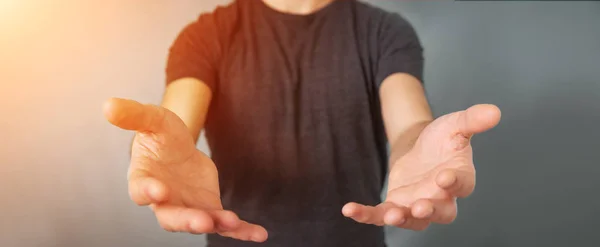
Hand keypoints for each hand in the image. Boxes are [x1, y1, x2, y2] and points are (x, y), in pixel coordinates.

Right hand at [103, 98, 267, 241]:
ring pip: (199, 222)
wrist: (179, 146)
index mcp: (144, 180)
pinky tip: (259, 234)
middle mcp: (164, 201)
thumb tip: (108, 105)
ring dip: (215, 224)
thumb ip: (134, 115)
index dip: (148, 192)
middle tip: (202, 221)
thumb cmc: (161, 135)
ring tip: (233, 222)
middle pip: (171, 217)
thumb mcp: (153, 119)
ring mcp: (188, 208)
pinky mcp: (209, 209)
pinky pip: (225, 225)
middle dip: (186, 221)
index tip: (158, 191)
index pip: (141, 191)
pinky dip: (241, 231)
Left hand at [342, 104, 500, 229]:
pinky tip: (350, 210)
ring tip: (391, 215)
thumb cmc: (441, 138)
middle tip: (420, 207)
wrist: (417, 146)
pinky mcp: (395, 205)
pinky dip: (366, 215)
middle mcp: (441, 197)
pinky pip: (381, 214)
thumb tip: (494, 111)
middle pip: (441, 212)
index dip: (455, 182)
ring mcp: (417, 204)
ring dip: (402, 219)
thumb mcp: (454, 124)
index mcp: (459, 177)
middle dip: (430, 210)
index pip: (462, 185)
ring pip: (413, 220)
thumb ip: (472, 120)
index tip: (445, 177)